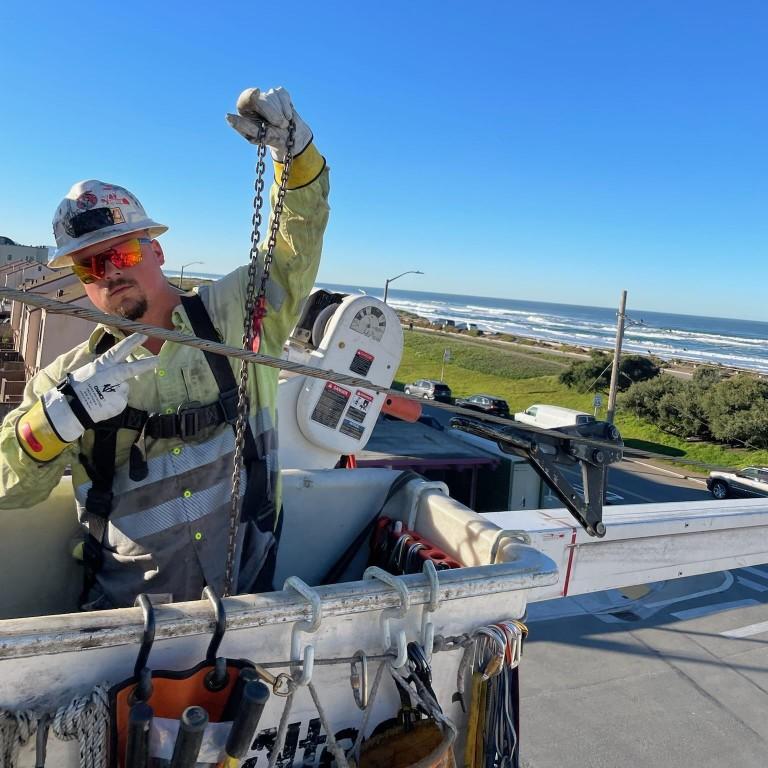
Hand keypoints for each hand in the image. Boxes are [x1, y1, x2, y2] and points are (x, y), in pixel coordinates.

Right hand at [42, 334, 157, 440]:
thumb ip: (107, 369)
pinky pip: (121, 400)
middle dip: (145, 364)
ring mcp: (117, 390)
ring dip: (115, 391)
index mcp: (103, 365)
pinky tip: (103, 404)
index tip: (143, 335)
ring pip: (123, 387)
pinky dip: (114, 402)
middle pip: (131, 368)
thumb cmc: (78, 388)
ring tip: (100, 396)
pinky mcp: (120, 402)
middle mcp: (112, 376)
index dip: (132, 342)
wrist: (71, 408)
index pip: (119, 350)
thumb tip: (119, 369)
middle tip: (158, 360)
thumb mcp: (90, 371)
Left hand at [226, 86, 312, 160]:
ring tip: (282, 124)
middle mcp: (254, 100)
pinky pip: (282, 95)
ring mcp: (267, 95)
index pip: (245, 98)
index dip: (250, 95)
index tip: (256, 93)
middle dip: (272, 113)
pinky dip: (287, 107)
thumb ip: (244, 126)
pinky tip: (287, 116)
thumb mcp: (258, 136)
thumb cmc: (271, 138)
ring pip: (273, 96)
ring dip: (281, 114)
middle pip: (261, 98)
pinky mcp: (279, 93)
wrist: (290, 139)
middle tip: (280, 125)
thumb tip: (228, 117)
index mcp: (245, 109)